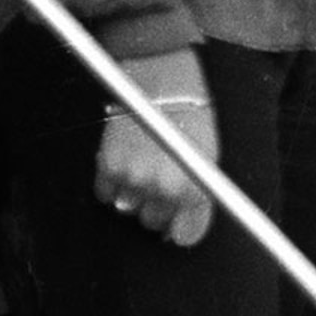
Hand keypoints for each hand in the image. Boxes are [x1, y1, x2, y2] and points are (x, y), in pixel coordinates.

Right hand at [94, 47, 217, 246]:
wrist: (161, 82)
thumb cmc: (190, 116)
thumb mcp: (209, 155)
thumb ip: (199, 193)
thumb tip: (184, 229)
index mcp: (193, 185)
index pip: (186, 233)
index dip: (183, 230)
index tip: (180, 225)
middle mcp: (162, 187)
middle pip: (154, 222)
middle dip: (159, 208)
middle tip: (161, 182)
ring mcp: (133, 178)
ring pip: (129, 210)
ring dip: (135, 195)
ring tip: (144, 166)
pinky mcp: (107, 167)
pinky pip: (106, 194)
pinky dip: (113, 185)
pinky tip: (126, 163)